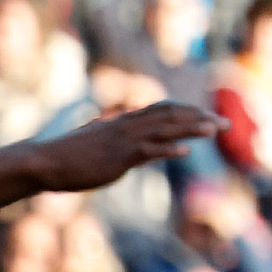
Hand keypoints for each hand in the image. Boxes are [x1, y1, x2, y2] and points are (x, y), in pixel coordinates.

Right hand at [0, 103, 223, 204]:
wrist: (45, 162)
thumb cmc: (65, 154)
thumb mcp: (92, 139)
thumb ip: (109, 133)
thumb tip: (113, 126)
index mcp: (123, 121)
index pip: (163, 109)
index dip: (188, 112)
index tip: (207, 117)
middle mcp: (127, 126)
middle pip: (171, 115)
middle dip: (200, 118)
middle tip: (225, 124)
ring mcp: (123, 141)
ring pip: (165, 129)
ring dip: (193, 129)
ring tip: (215, 130)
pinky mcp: (118, 157)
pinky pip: (148, 150)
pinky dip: (169, 148)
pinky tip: (186, 151)